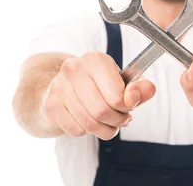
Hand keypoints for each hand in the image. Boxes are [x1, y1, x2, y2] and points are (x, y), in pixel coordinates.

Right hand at [41, 51, 155, 139]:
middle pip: (102, 112)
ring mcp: (59, 87)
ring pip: (90, 124)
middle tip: (121, 118)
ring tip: (109, 123)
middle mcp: (74, 69)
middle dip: (117, 121)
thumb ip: (141, 88)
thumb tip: (136, 97)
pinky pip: (77, 131)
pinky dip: (88, 132)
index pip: (117, 96)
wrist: (65, 84)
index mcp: (95, 59)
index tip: (128, 106)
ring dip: (105, 130)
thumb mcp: (124, 80)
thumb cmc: (99, 83)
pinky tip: (90, 121)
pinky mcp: (51, 106)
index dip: (127, 107)